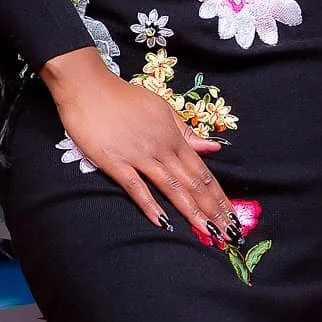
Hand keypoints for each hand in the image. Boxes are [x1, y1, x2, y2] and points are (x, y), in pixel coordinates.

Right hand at [39, 47, 245, 245]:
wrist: (89, 87)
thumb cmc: (125, 97)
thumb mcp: (161, 108)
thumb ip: (186, 131)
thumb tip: (214, 148)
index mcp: (173, 137)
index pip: (202, 172)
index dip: (218, 197)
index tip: (232, 218)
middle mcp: (162, 148)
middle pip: (192, 183)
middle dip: (212, 210)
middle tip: (229, 235)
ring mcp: (139, 156)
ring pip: (171, 187)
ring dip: (191, 211)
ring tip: (208, 232)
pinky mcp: (115, 162)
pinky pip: (136, 187)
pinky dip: (150, 204)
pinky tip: (162, 222)